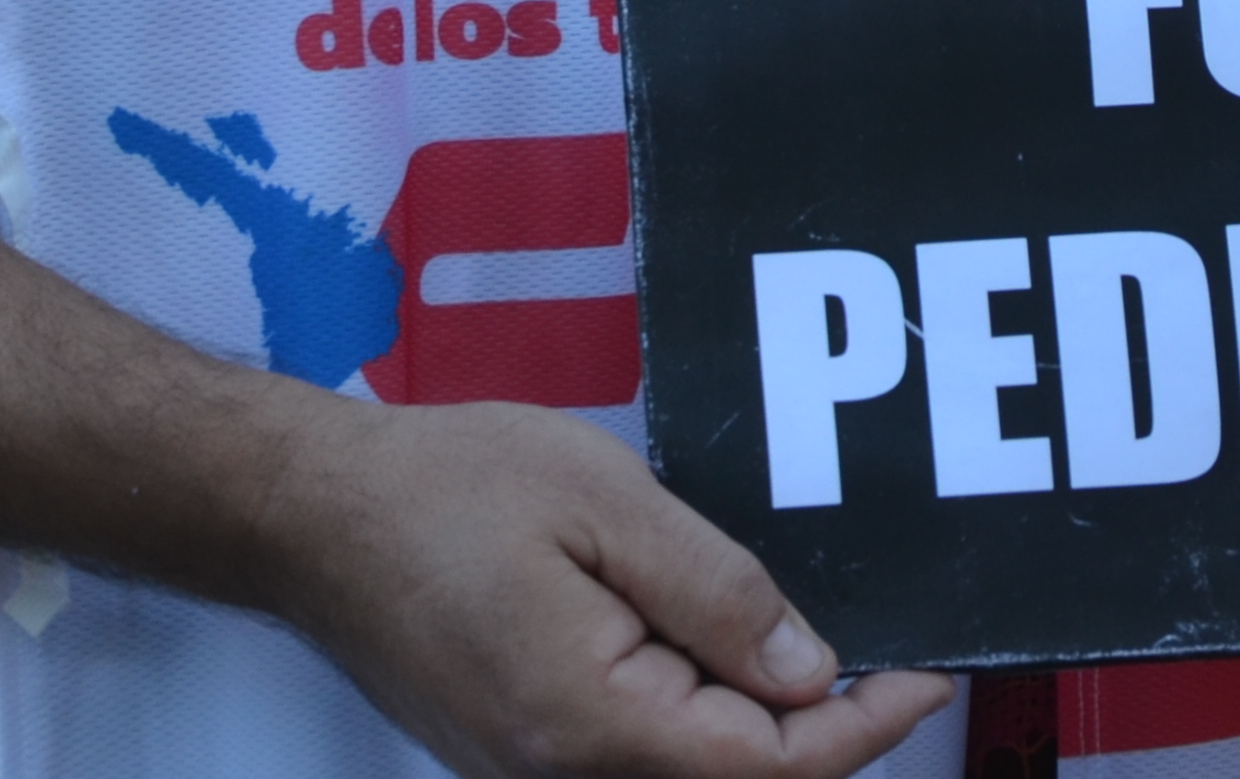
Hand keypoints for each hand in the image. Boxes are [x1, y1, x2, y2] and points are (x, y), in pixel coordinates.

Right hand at [0, 209, 940, 778]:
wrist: (307, 511)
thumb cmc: (447, 488)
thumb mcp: (606, 504)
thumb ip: (717, 593)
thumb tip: (813, 672)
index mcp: (595, 722)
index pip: (768, 767)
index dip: (863, 729)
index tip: (931, 672)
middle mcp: (562, 771)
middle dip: (824, 732)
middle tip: (896, 654)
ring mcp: (532, 767)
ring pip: (684, 769)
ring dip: (760, 724)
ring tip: (826, 642)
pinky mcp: (515, 745)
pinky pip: (633, 749)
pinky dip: (696, 711)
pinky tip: (726, 646)